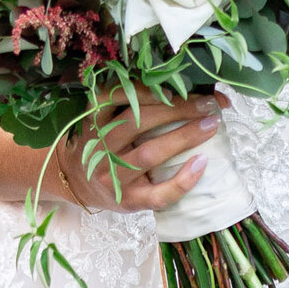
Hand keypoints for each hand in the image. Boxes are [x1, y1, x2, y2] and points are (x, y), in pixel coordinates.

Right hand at [64, 90, 226, 210]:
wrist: (77, 183)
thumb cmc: (105, 143)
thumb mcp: (108, 118)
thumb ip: (139, 101)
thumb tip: (203, 92)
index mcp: (94, 120)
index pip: (115, 96)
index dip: (149, 89)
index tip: (178, 86)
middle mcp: (100, 147)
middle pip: (138, 122)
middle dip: (177, 110)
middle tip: (207, 105)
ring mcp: (113, 176)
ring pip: (149, 154)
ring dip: (184, 137)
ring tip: (211, 125)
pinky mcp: (128, 201)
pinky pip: (158, 194)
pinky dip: (182, 180)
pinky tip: (201, 163)